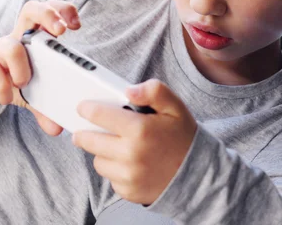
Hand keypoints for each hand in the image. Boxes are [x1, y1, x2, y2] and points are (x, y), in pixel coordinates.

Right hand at [0, 0, 80, 135]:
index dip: (63, 10)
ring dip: (22, 68)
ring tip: (23, 84)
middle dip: (49, 15)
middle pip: (32, 8)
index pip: (50, 10)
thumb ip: (45, 108)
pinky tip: (5, 98)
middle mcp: (17, 36)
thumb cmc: (8, 76)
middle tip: (61, 33)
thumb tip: (57, 128)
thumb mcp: (30, 93)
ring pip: (11, 45)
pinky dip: (1, 87)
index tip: (76, 26)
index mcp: (35, 37)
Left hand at [72, 79, 197, 204]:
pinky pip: (109, 177)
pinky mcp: (128, 191)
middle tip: (85, 128)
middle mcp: (131, 155)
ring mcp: (128, 176)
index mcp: (140, 130)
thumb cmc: (183, 137)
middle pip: (89, 141)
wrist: (198, 175)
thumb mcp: (175, 107)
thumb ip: (154, 91)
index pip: (99, 115)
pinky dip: (114, 169)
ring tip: (118, 145)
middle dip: (85, 132)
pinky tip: (129, 162)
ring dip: (102, 152)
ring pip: (98, 160)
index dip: (87, 109)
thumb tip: (129, 90)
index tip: (83, 107)